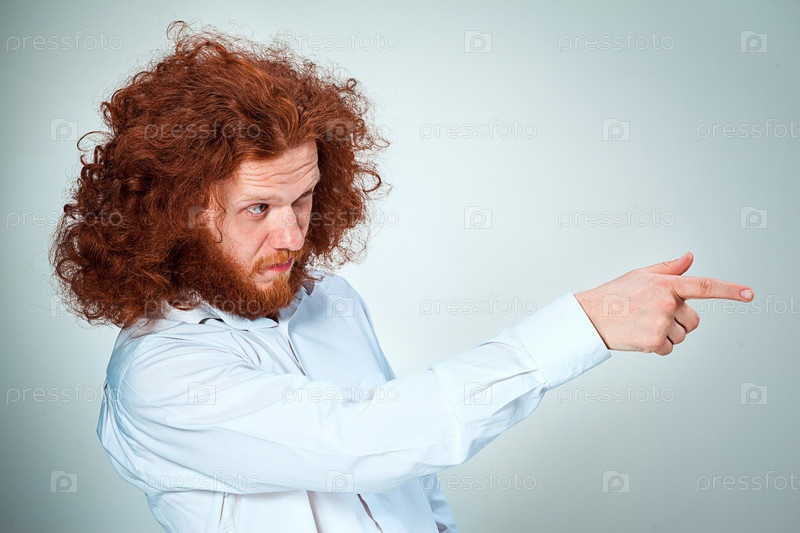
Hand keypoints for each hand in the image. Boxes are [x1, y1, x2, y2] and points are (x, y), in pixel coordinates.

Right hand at [574, 252, 753, 354]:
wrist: (590, 316)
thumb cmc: (615, 294)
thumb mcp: (641, 275)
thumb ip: (669, 269)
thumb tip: (689, 258)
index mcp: (667, 284)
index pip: (705, 286)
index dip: (730, 290)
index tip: (749, 294)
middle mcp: (667, 302)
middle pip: (693, 320)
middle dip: (678, 321)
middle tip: (651, 316)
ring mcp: (661, 323)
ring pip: (681, 336)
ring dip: (667, 335)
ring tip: (642, 325)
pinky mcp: (654, 341)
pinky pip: (668, 349)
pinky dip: (656, 346)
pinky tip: (639, 336)